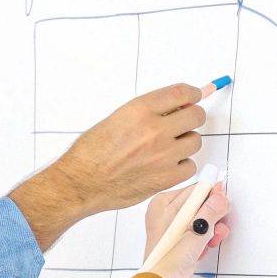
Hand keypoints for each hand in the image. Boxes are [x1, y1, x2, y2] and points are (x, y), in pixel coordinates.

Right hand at [10, 81, 219, 249]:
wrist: (80, 184)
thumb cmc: (90, 154)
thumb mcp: (115, 120)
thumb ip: (146, 113)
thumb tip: (174, 107)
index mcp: (139, 111)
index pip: (181, 93)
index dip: (192, 94)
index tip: (194, 97)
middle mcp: (154, 130)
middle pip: (196, 116)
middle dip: (190, 118)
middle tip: (180, 125)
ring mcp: (163, 155)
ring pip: (195, 141)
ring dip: (184, 143)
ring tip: (165, 150)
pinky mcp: (166, 177)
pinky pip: (190, 166)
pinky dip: (180, 166)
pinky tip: (164, 166)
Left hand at [143, 181, 229, 277]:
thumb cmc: (168, 258)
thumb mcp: (194, 230)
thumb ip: (210, 211)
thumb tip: (220, 196)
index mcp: (163, 203)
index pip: (196, 190)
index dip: (213, 199)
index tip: (222, 207)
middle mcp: (166, 211)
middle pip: (202, 205)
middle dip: (213, 219)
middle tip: (214, 229)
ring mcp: (174, 225)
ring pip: (203, 219)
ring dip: (211, 231)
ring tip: (208, 242)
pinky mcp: (181, 237)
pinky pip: (200, 231)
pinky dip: (204, 240)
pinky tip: (201, 249)